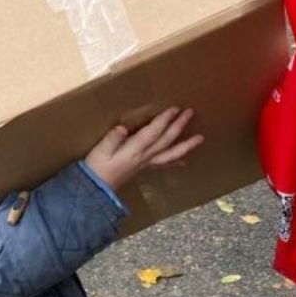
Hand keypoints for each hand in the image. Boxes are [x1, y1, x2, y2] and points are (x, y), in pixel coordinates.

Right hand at [84, 107, 203, 190]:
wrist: (96, 188)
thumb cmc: (96, 167)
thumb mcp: (100, 150)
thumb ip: (111, 139)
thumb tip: (122, 128)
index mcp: (134, 150)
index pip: (153, 132)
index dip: (164, 119)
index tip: (174, 108)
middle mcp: (144, 156)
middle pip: (166, 140)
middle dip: (179, 126)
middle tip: (190, 113)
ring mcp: (146, 163)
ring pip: (171, 154)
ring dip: (186, 145)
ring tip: (200, 139)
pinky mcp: (144, 168)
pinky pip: (164, 164)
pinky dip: (175, 161)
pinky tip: (184, 160)